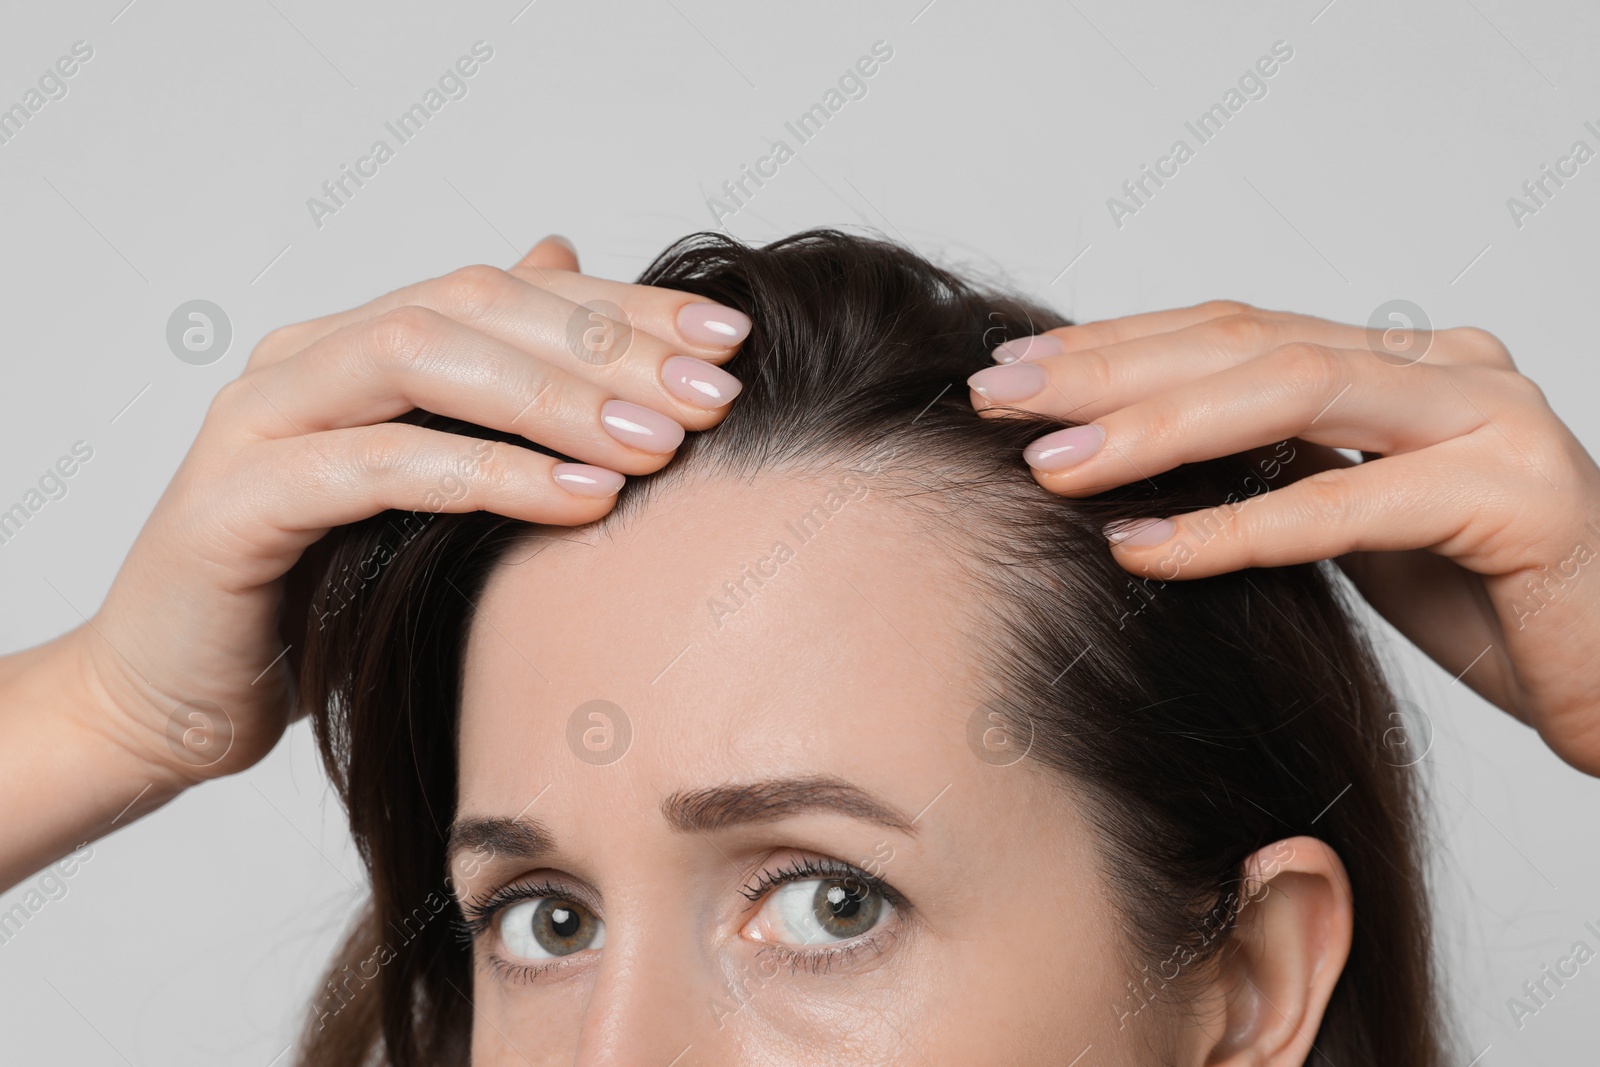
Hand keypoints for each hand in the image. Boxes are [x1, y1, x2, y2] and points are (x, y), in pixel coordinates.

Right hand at [70, 236, 750, 794]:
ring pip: (424, 361)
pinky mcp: (235, 502)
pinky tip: (585, 497)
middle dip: (607, 344)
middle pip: (474, 305)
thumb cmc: (312, 594)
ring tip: (663, 442)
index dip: (625, 306)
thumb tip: (569, 263)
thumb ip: (489, 391)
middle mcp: (304, 356)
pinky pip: (379, 466)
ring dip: (558, 397)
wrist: (171, 697)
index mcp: (354, 342)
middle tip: (715, 391)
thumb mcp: (423, 491)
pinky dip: (489, 474)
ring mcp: (260, 419)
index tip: (730, 338)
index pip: (509, 291)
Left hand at [966, 300, 1599, 775]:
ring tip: (1050, 465)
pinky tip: (1142, 544)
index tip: (1013, 372)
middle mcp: (1443, 365)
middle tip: (1000, 398)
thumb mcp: (1352, 521)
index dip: (1116, 344)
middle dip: (1109, 370)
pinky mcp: (1517, 495)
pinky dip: (1234, 526)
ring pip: (1294, 394)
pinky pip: (1349, 502)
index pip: (1233, 329)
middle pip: (1246, 343)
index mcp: (1397, 360)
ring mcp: (1488, 416)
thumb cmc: (1482, 597)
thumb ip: (1271, 470)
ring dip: (1156, 428)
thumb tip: (1123, 464)